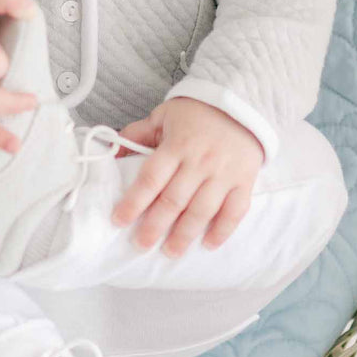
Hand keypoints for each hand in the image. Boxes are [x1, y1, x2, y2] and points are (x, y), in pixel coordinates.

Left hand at [110, 98, 264, 257]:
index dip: (133, 201)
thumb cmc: (196, 112)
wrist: (242, 103)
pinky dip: (222, 230)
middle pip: (174, 200)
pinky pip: (235, 211)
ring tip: (170, 252)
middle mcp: (200, 162)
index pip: (151, 178)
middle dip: (155, 226)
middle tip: (141, 245)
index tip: (119, 220)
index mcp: (176, 145)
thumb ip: (138, 133)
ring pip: (202, 210)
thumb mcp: (163, 115)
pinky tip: (208, 244)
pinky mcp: (244, 181)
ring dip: (185, 235)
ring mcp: (224, 173)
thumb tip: (112, 152)